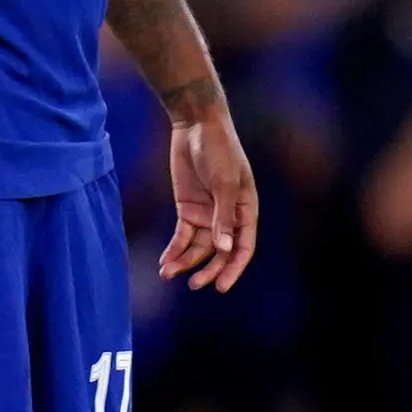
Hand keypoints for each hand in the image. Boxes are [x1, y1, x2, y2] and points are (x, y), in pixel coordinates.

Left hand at [158, 102, 257, 291]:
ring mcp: (207, 214)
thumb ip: (223, 217)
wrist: (196, 125)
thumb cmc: (219, 150)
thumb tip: (224, 249)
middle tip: (194, 284)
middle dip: (207, 269)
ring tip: (168, 273)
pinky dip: (174, 248)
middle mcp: (228, 217)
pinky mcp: (188, 208)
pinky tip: (165, 261)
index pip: (243, 247)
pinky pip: (182, 235)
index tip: (221, 287)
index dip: (233, 268)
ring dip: (185, 261)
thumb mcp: (224, 183)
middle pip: (219, 252)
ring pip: (198, 247)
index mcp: (246, 211)